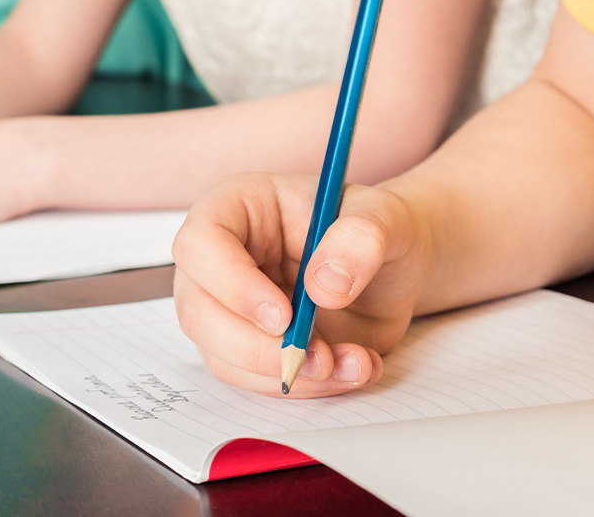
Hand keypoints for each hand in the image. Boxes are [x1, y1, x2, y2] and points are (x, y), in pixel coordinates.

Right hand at [172, 172, 427, 398]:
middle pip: (199, 312)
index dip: (231, 284)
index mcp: (238, 208)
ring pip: (224, 356)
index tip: (283, 316)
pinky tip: (353, 367)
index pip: (200, 242)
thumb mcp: (385, 216)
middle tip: (319, 356)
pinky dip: (307, 385)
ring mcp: (230, 309)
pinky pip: (258, 380)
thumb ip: (361, 239)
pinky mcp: (251, 348)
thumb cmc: (377, 230)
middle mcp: (221, 260)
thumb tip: (326, 287)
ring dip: (286, 372)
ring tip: (351, 362)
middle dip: (258, 348)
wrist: (394, 270)